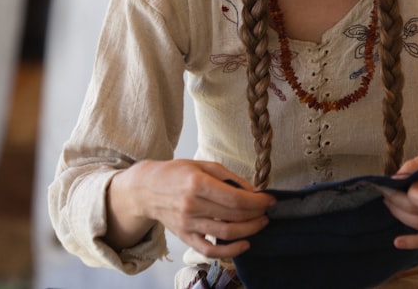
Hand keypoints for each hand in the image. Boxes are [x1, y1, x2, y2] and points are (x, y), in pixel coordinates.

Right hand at [106, 159, 275, 257]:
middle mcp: (192, 205)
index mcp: (197, 183)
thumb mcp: (204, 165)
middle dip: (257, 214)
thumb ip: (230, 177)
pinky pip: (209, 250)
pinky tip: (244, 244)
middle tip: (268, 210)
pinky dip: (229, 251)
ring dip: (249, 230)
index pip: (235, 198)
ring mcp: (187, 224)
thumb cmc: (176, 173)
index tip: (270, 199)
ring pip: (225, 233)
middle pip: (233, 216)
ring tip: (261, 223)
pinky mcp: (184, 237)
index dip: (257, 202)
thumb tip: (254, 191)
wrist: (147, 188)